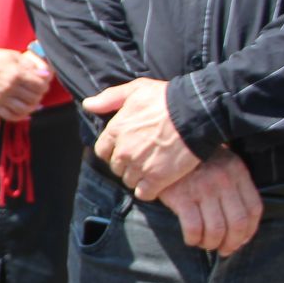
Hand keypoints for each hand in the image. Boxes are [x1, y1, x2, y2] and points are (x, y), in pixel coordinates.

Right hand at [0, 47, 52, 125]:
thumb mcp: (15, 56)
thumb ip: (31, 66)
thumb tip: (46, 75)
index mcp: (16, 74)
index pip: (39, 85)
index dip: (45, 85)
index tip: (43, 84)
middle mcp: (8, 88)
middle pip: (33, 98)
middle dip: (39, 96)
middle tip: (38, 93)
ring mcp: (0, 98)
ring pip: (24, 110)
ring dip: (32, 108)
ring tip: (32, 103)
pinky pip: (9, 117)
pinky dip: (20, 117)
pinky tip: (25, 113)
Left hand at [86, 77, 199, 199]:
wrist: (195, 114)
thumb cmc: (166, 99)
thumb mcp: (136, 89)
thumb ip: (110, 98)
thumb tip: (88, 104)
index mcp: (115, 131)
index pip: (102, 151)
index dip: (112, 151)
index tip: (124, 149)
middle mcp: (123, 151)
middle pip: (116, 167)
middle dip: (126, 164)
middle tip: (142, 157)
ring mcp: (139, 166)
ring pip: (129, 181)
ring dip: (138, 177)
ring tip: (152, 167)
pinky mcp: (157, 179)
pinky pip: (144, 193)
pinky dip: (148, 190)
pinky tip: (157, 181)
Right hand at [155, 148, 261, 255]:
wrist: (164, 146)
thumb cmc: (193, 160)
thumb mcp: (221, 163)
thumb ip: (234, 183)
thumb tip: (241, 221)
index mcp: (237, 171)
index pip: (253, 209)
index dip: (249, 231)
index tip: (241, 240)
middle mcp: (223, 180)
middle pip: (237, 223)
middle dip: (232, 243)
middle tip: (224, 250)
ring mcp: (202, 188)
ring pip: (216, 229)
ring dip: (211, 243)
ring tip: (205, 244)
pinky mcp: (181, 196)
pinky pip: (193, 228)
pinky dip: (193, 239)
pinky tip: (190, 239)